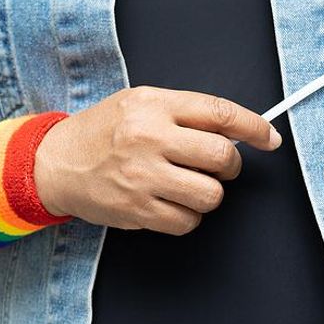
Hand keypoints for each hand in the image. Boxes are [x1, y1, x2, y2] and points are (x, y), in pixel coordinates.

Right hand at [33, 86, 281, 234]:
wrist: (54, 163)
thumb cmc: (102, 131)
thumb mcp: (140, 102)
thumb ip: (185, 112)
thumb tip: (237, 129)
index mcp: (154, 105)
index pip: (220, 114)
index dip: (254, 127)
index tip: (269, 138)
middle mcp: (149, 138)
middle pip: (222, 157)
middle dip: (230, 166)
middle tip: (218, 167)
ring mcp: (142, 177)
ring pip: (210, 194)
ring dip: (209, 194)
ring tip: (189, 185)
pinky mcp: (136, 210)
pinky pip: (187, 221)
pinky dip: (188, 216)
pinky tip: (171, 203)